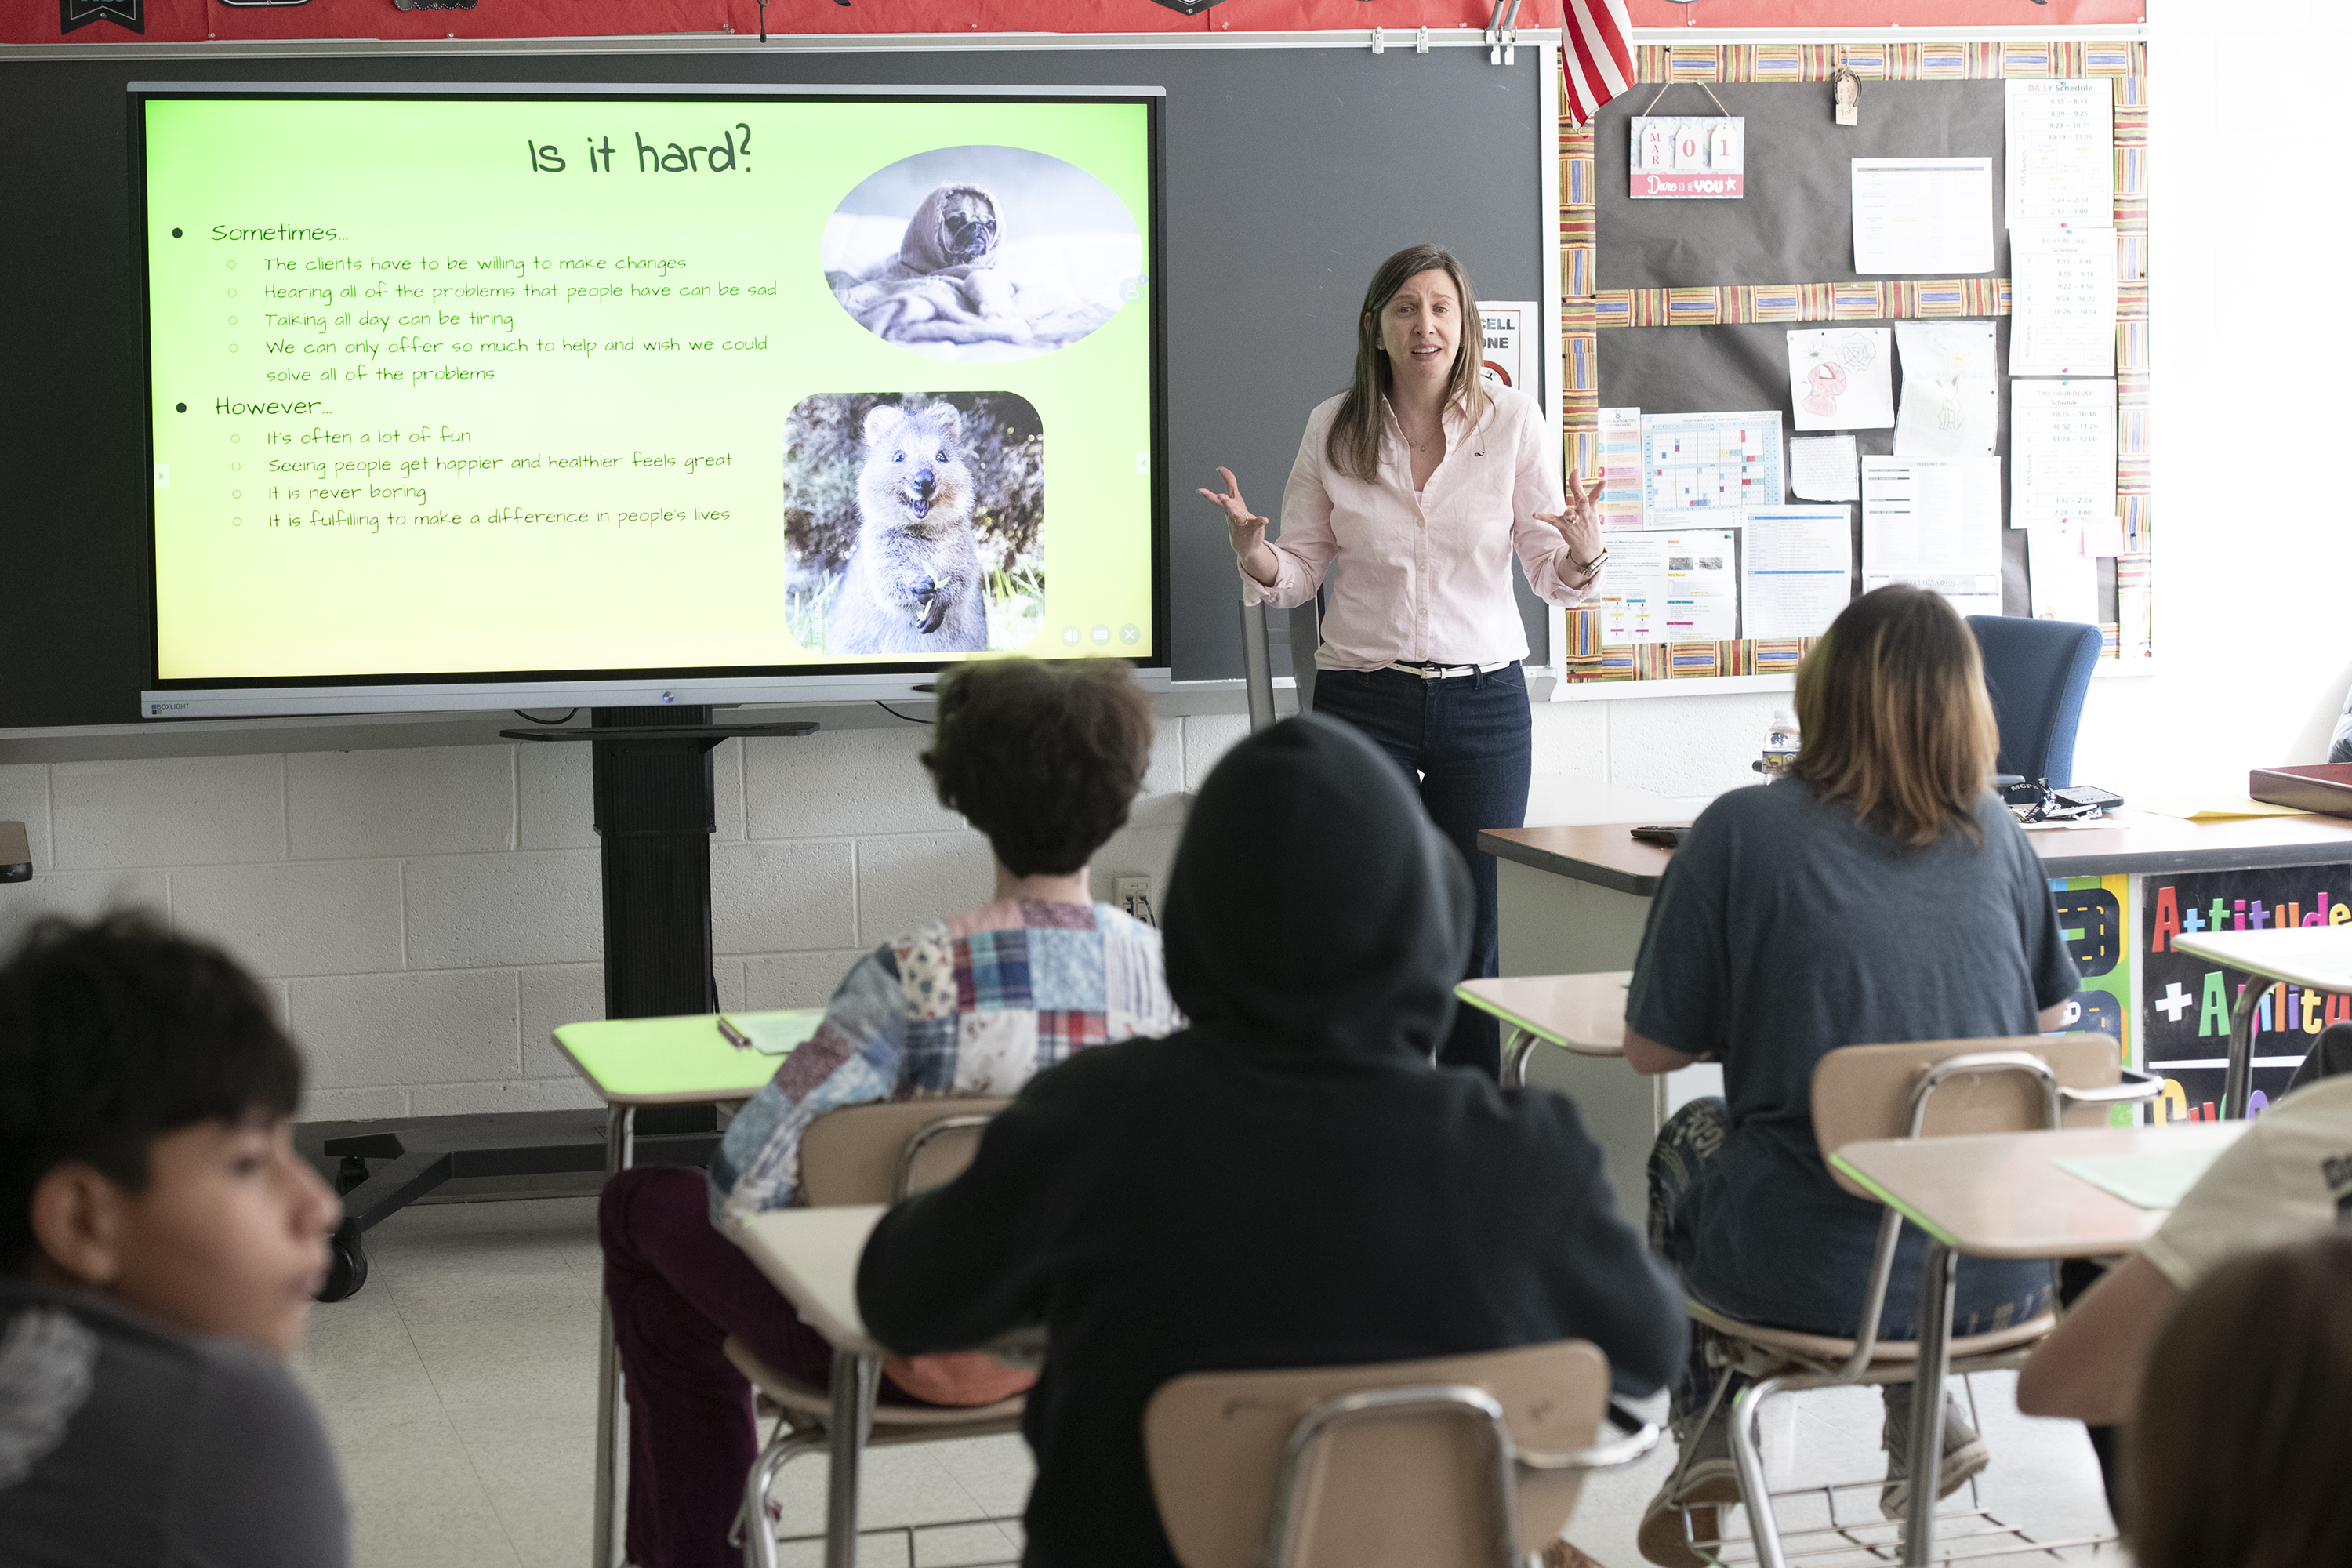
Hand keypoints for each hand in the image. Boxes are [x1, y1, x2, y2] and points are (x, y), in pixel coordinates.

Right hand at [1196, 467, 1278, 585]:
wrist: (1243, 544)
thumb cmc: (1237, 517)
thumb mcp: (1233, 499)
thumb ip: (1229, 483)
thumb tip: (1222, 468)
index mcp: (1230, 505)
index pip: (1219, 497)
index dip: (1215, 488)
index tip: (1214, 475)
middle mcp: (1234, 513)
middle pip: (1228, 506)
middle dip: (1224, 502)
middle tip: (1220, 497)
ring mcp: (1243, 520)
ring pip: (1238, 516)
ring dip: (1237, 513)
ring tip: (1236, 512)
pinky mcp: (1254, 527)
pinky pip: (1258, 523)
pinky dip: (1261, 520)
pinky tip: (1265, 519)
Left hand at [1535, 468, 1606, 579]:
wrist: (1591, 548)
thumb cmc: (1589, 525)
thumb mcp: (1591, 510)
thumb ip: (1582, 493)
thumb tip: (1576, 474)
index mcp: (1591, 507)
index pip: (1588, 492)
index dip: (1581, 481)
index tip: (1575, 469)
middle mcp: (1583, 513)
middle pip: (1583, 503)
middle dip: (1584, 502)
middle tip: (1585, 500)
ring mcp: (1574, 522)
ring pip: (1570, 514)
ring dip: (1569, 514)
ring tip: (1568, 514)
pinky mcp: (1565, 528)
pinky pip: (1552, 520)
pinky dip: (1543, 517)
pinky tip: (1535, 514)